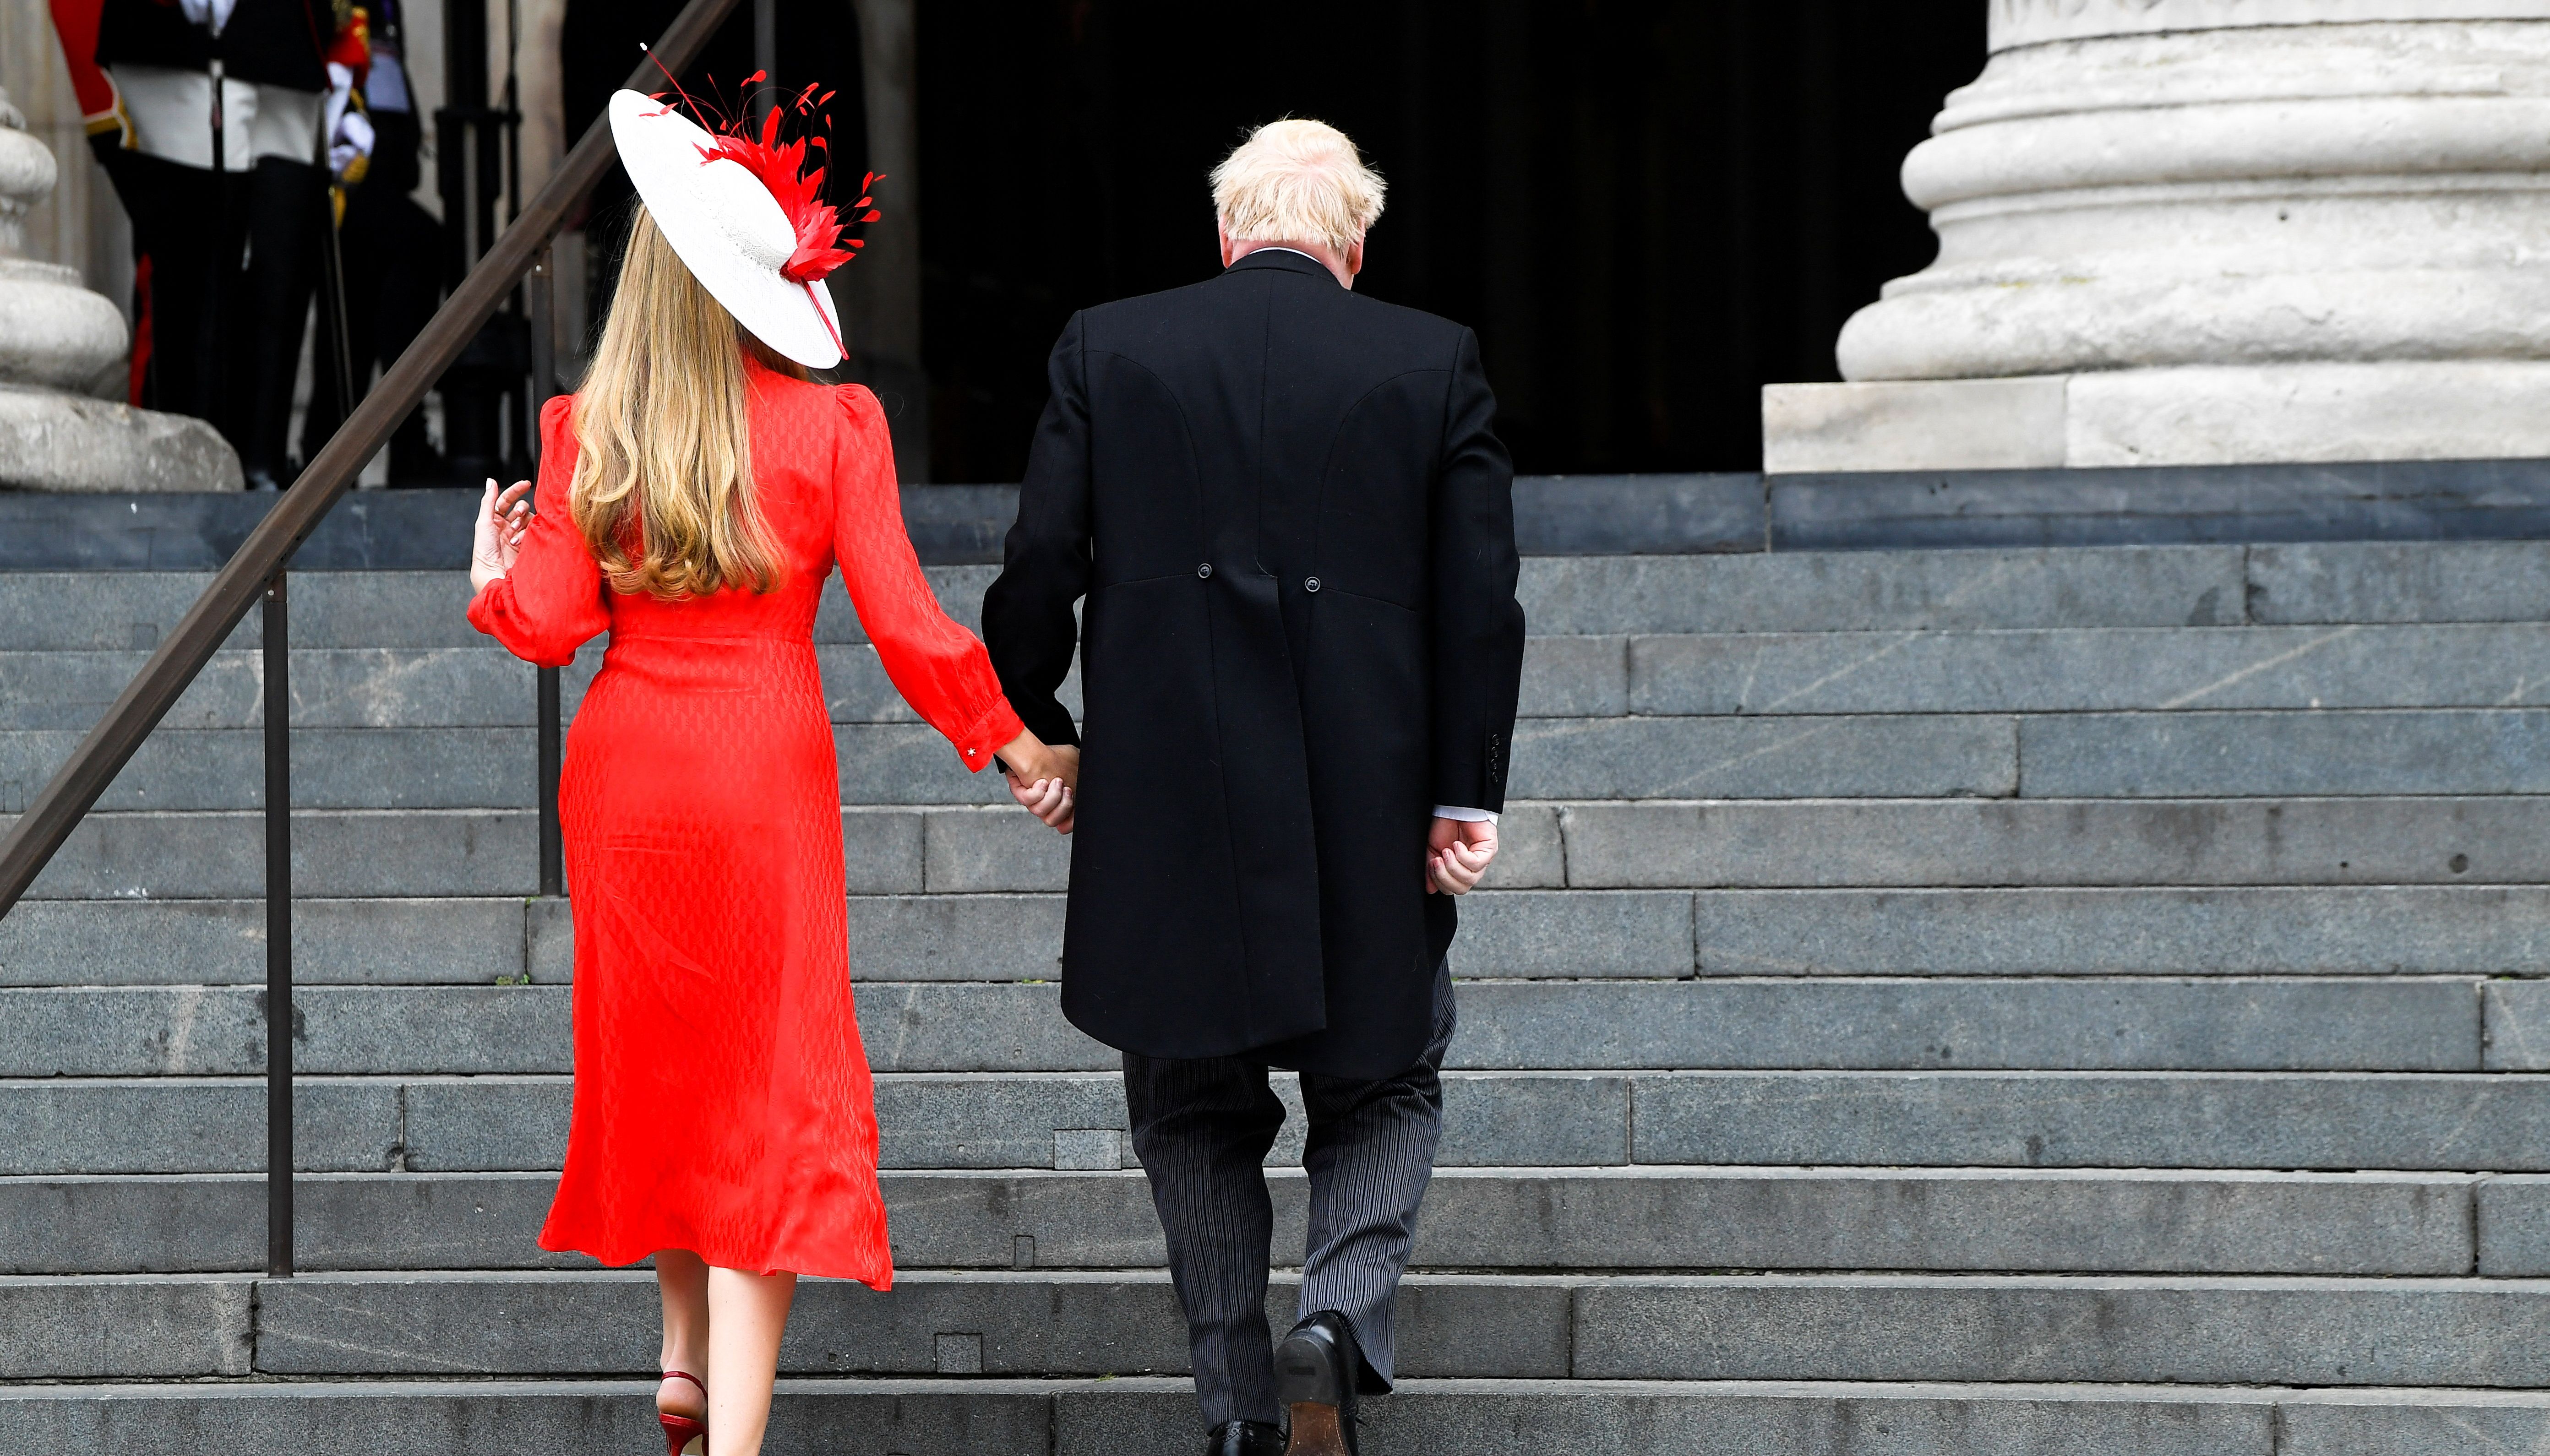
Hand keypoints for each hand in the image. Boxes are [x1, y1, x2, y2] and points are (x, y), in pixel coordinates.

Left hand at [471, 477, 530, 593]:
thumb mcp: (484, 522)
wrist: (493, 572)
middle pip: (520, 508)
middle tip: (519, 513)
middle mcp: (507, 526)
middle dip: (521, 508)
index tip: (526, 484)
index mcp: (494, 519)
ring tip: (514, 533)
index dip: (516, 490)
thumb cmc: (484, 550)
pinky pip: (533, 531)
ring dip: (522, 523)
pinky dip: (526, 534)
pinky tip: (518, 542)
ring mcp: (518, 535)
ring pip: (528, 519)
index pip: (506, 500)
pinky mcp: (528, 544)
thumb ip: (489, 500)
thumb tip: (491, 481)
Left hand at [999, 731, 1077, 833]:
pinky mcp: (1022, 795)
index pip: (1064, 823)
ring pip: (1041, 813)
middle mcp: (1045, 803)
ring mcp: (1033, 801)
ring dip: (1051, 796)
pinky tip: (1041, 781)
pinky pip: (1028, 802)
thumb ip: (1085, 779)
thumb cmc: (1056, 756)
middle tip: (1065, 789)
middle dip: (1063, 805)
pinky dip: (1036, 792)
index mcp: (1059, 801)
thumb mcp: (1078, 765)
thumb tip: (1088, 794)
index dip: (1069, 821)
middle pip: (1053, 821)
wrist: (1038, 750)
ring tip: (1053, 781)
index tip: (1074, 810)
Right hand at [1426, 815, 1497, 894]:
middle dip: (1445, 877)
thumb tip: (1431, 889)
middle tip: (1437, 860)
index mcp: (1458, 870)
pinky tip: (1457, 845)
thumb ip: (1430, 870)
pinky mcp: (1489, 850)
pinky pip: (1477, 864)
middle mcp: (1471, 868)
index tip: (1430, 864)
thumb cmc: (1443, 825)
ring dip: (1453, 867)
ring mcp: (1482, 860)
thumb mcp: (1431, 850)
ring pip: (1470, 879)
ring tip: (1446, 851)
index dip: (1439, 881)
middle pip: (1462, 889)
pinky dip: (1463, 856)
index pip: (1451, 889)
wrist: (1453, 806)